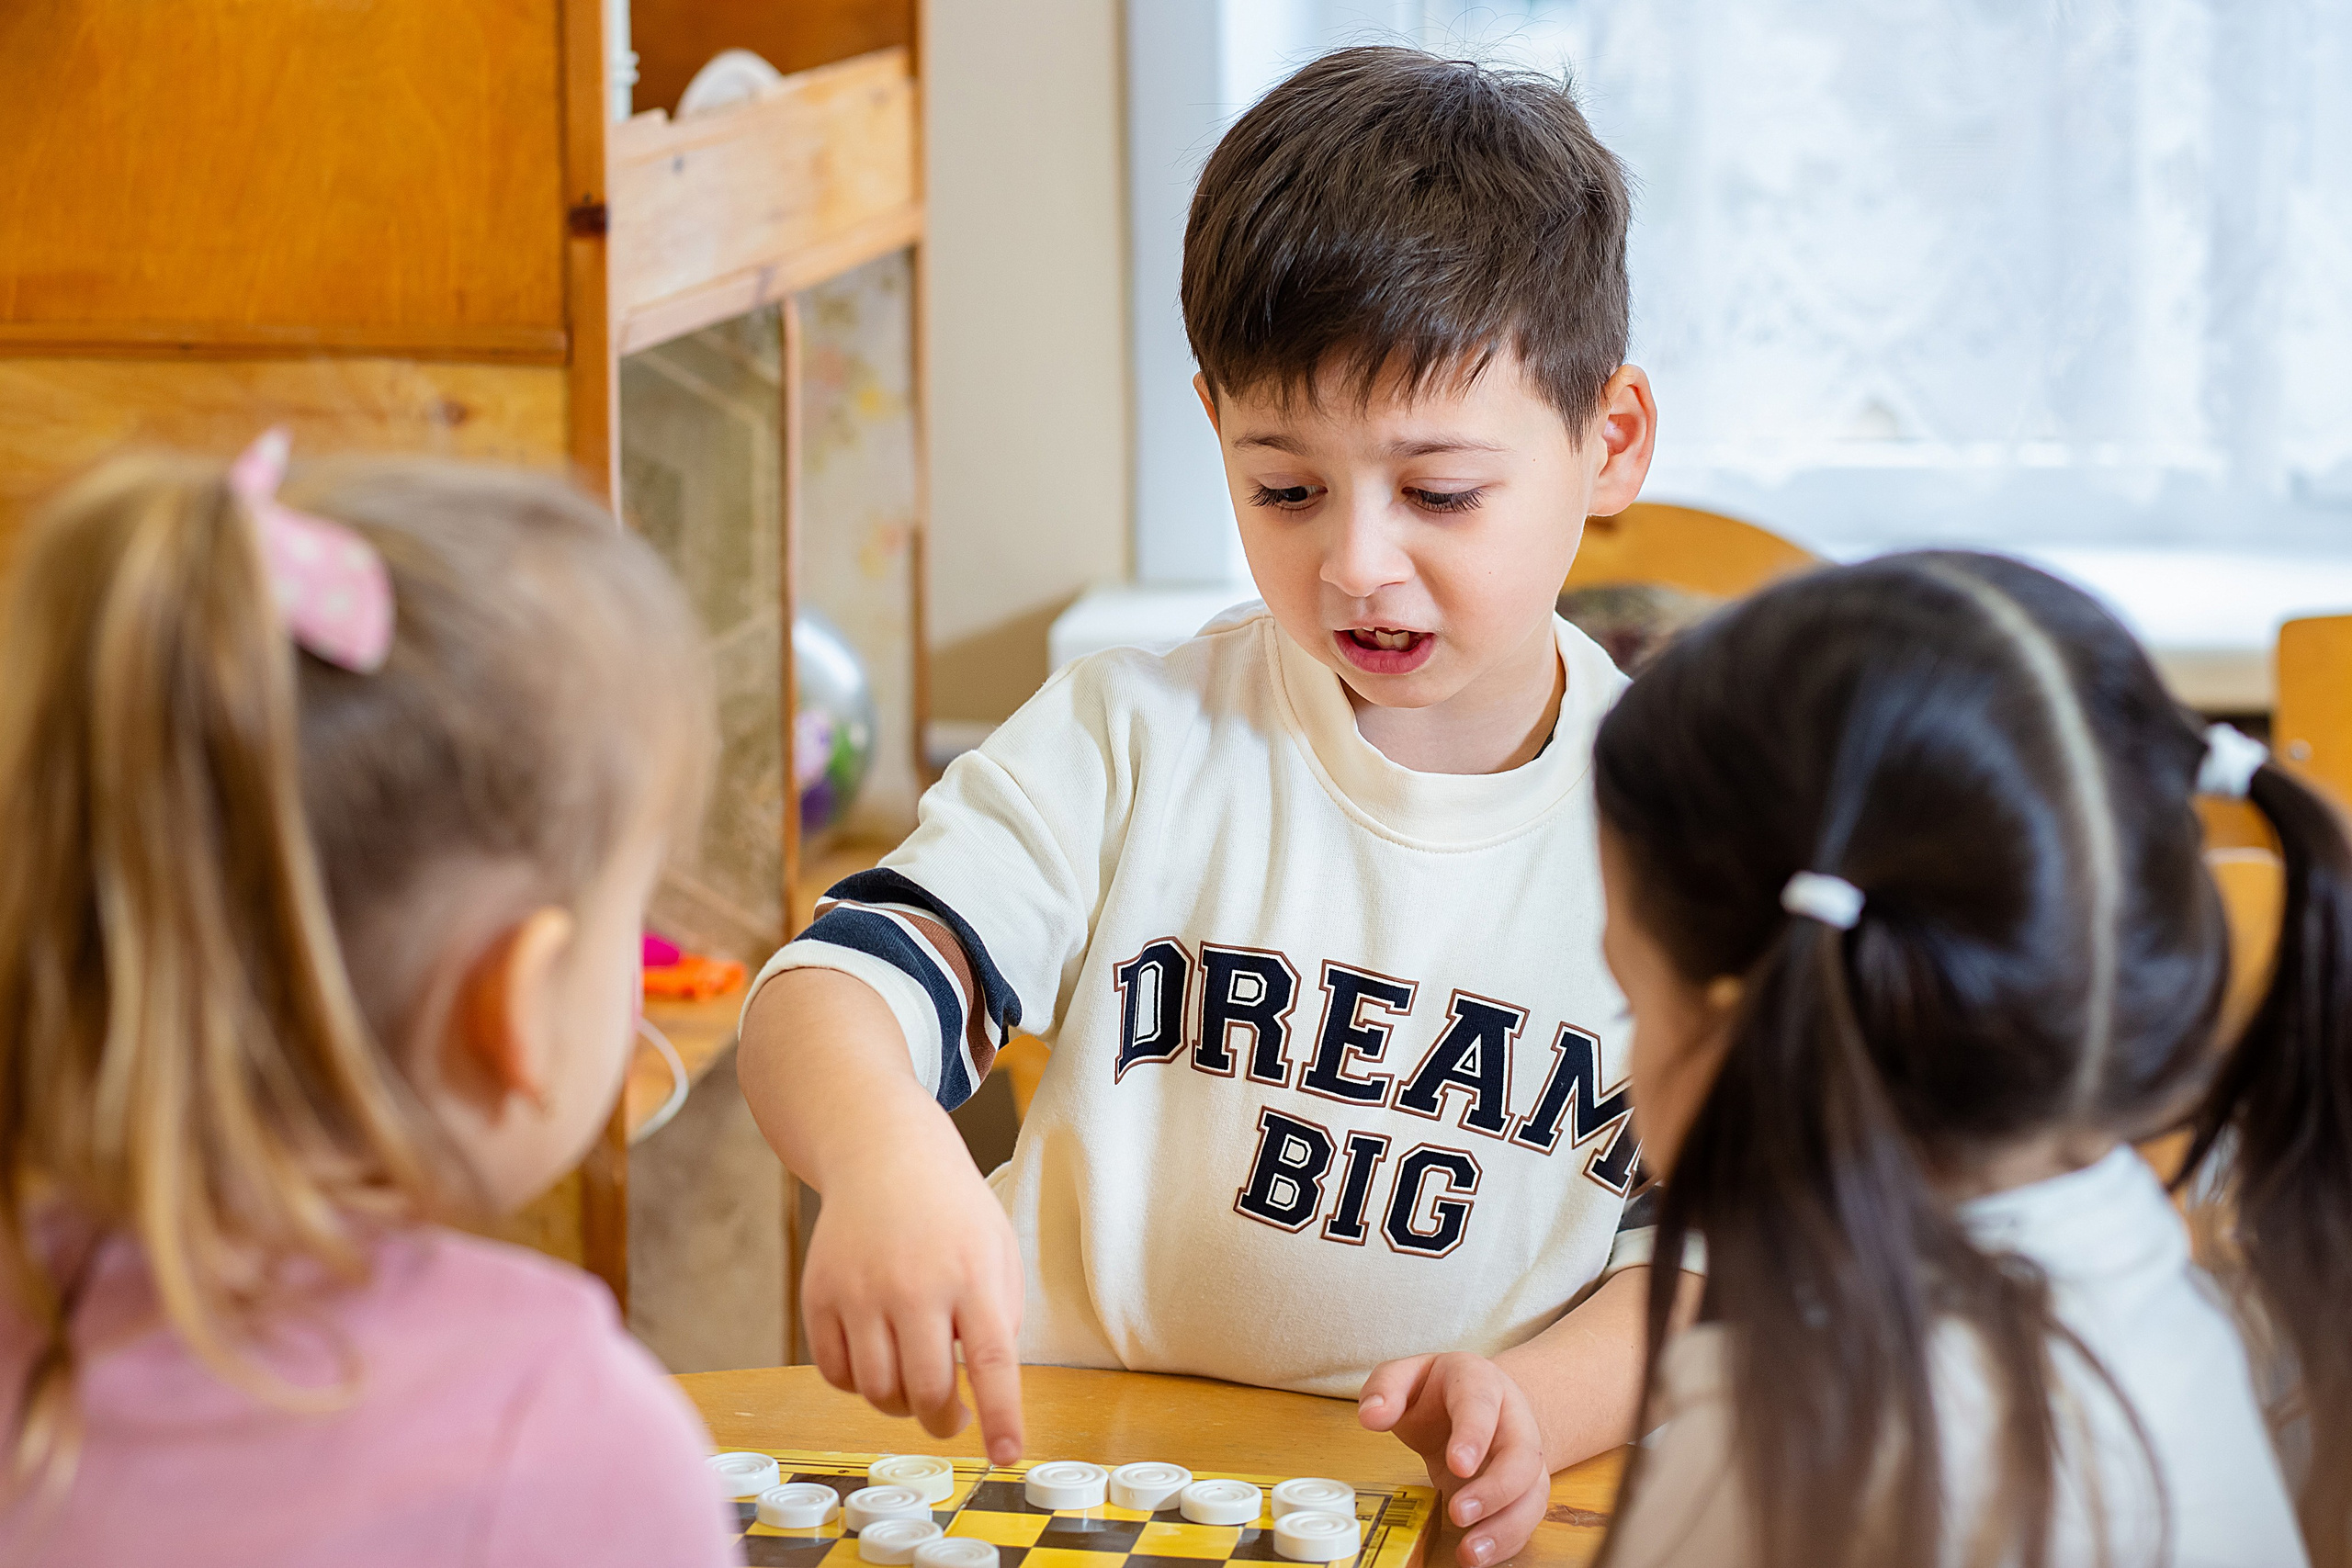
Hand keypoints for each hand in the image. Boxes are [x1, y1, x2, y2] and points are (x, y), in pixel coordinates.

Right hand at [800, 1118, 1026, 1463]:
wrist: (885, 1156)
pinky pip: (835, 1374)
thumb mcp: (999, 1252)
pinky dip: (858, 1383)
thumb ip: (999, 1320)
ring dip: (900, 1403)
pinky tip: (877, 1355)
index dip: (999, 1416)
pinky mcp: (818, 1294)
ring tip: (915, 1377)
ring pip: (877, 1391)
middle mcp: (913, 1283)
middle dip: (943, 1421)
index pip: (990, 1361)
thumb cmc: (953, 1214)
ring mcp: (859, 1290)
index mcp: (971, 1273)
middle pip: (925, 1390)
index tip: (1005, 1455)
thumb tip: (982, 1391)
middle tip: (953, 1417)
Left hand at [1358, 1353, 1548, 1567]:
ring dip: (1506, 1526)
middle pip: (1521, 1454)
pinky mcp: (1525, 1487)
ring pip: (1531, 1492)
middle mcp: (1512, 1418)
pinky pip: (1527, 1516)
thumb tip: (1372, 1415)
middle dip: (1495, 1489)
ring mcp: (1524, 1454)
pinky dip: (1507, 1540)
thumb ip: (1385, 1388)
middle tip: (1459, 1514)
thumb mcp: (1405, 1376)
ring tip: (1470, 1553)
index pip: (1482, 1404)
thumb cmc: (1436, 1391)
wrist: (1475, 1400)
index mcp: (1480, 1382)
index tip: (1458, 1466)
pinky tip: (1479, 1556)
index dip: (1474, 1435)